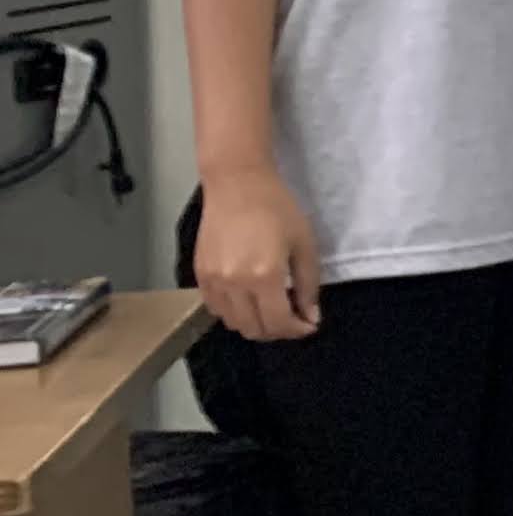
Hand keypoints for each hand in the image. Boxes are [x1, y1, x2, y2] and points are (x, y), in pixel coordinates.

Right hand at [195, 165, 324, 340]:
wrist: (237, 184)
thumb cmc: (277, 209)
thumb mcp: (304, 245)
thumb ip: (309, 285)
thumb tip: (311, 317)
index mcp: (264, 276)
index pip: (279, 323)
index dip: (297, 330)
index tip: (309, 324)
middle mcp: (234, 284)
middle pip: (254, 329)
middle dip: (278, 330)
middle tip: (293, 318)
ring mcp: (213, 281)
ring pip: (233, 323)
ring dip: (255, 323)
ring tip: (272, 308)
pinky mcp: (199, 275)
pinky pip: (216, 309)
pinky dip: (235, 313)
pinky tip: (249, 298)